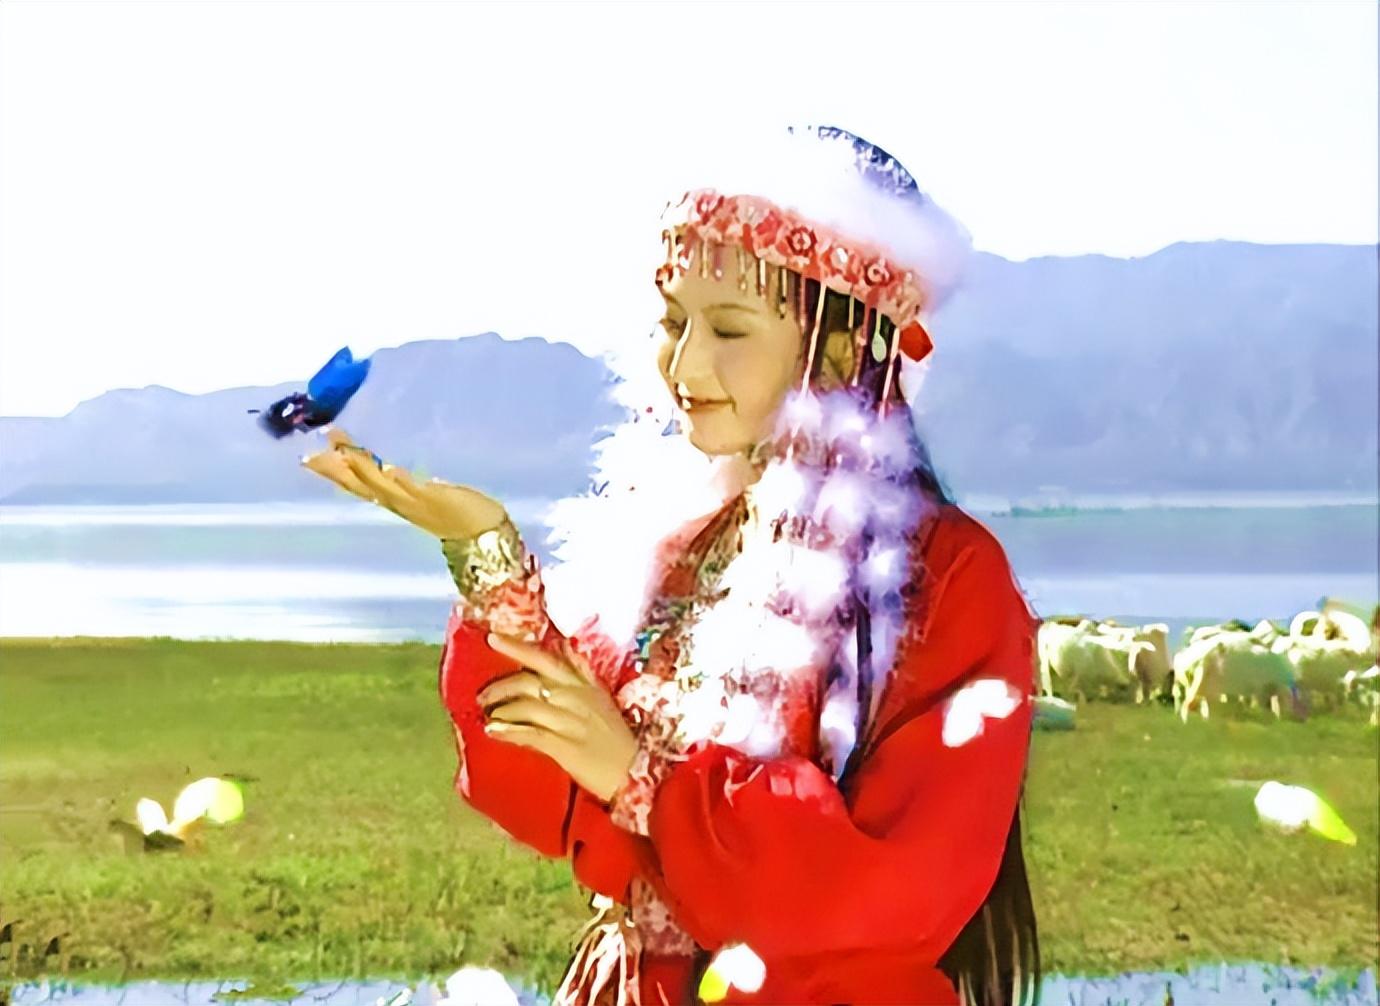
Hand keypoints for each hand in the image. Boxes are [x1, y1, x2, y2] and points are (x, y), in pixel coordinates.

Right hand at [299, 426, 507, 538]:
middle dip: (336, 470)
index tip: (310, 456)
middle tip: (311, 455)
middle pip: (361, 485)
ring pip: (382, 486)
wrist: (486, 535)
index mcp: (396, 501)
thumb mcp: (425, 495)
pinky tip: (389, 468)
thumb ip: (407, 486)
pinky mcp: (436, 499)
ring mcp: (416, 502)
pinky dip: (401, 481)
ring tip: (344, 452)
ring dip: (362, 470)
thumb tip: (392, 471)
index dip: (334, 472)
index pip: (358, 484)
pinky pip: (415, 490)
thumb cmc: (458, 513)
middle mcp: (400, 503)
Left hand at [478, 632, 638, 804]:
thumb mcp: (601, 697)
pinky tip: (493, 732)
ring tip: (488, 718)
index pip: (547, 658)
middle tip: (482, 697)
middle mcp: (576, 697)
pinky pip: (530, 734)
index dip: (518, 647)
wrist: (635, 772)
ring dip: (501, 711)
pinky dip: (508, 731)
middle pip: (529, 680)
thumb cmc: (616, 738)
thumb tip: (562, 648)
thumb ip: (580, 673)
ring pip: (525, 706)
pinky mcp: (566, 747)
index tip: (493, 637)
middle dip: (500, 686)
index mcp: (584, 684)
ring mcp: (570, 721)